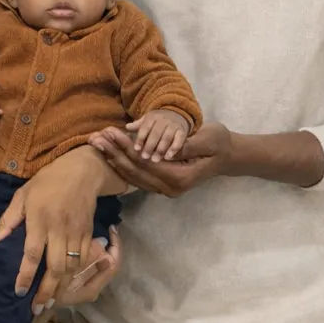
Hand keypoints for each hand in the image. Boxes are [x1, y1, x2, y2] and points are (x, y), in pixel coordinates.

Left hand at [0, 146, 126, 303]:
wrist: (82, 171)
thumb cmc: (47, 182)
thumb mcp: (22, 195)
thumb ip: (8, 220)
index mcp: (39, 220)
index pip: (31, 254)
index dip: (25, 276)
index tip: (18, 292)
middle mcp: (59, 230)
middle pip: (55, 268)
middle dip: (46, 291)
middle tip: (37, 308)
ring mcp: (76, 233)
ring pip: (71, 268)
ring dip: (61, 287)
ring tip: (51, 302)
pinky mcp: (89, 234)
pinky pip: (83, 260)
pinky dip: (75, 275)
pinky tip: (67, 284)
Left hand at [89, 121, 232, 197]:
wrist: (228, 156)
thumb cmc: (219, 144)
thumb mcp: (208, 139)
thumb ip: (186, 145)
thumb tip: (166, 148)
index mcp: (179, 178)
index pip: (146, 163)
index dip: (126, 148)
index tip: (110, 132)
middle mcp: (169, 188)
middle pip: (135, 172)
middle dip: (114, 153)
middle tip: (95, 138)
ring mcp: (165, 189)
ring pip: (133, 176)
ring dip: (114, 159)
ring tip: (97, 143)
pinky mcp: (161, 184)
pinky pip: (137, 177)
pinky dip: (122, 165)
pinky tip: (109, 154)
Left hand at [126, 108, 189, 161]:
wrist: (176, 115)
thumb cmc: (157, 122)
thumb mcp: (147, 121)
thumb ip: (138, 126)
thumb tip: (126, 127)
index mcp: (152, 117)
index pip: (145, 127)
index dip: (141, 138)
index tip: (136, 149)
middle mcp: (163, 120)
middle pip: (156, 133)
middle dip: (150, 146)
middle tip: (145, 157)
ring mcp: (173, 125)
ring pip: (167, 137)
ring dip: (161, 149)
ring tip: (155, 160)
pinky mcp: (182, 131)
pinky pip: (179, 140)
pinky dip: (174, 148)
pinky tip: (168, 157)